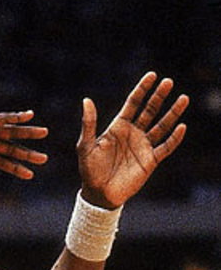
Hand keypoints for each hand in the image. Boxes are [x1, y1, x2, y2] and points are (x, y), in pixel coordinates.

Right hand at [0, 111, 47, 196]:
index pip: (3, 161)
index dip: (16, 168)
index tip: (30, 175)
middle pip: (11, 147)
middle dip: (27, 153)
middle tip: (44, 158)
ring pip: (12, 132)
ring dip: (28, 133)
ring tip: (45, 134)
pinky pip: (4, 118)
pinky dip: (16, 116)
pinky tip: (30, 115)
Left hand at [77, 72, 187, 207]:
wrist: (98, 194)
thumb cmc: (89, 171)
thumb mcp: (85, 146)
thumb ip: (88, 124)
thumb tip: (86, 100)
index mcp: (118, 127)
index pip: (133, 103)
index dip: (142, 89)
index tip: (152, 75)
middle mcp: (133, 133)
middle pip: (150, 110)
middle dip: (159, 96)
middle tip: (168, 82)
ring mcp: (143, 146)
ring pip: (161, 125)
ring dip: (172, 113)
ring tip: (183, 98)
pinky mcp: (150, 160)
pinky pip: (166, 147)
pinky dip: (174, 138)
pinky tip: (181, 127)